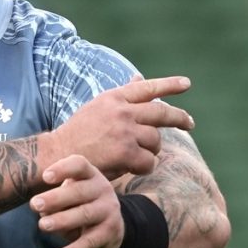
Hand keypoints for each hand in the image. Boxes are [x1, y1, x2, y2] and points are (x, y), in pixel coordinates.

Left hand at [30, 155, 122, 247]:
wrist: (113, 227)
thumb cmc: (82, 205)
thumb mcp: (71, 196)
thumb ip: (57, 200)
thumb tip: (42, 211)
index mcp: (90, 175)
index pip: (79, 165)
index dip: (63, 169)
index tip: (45, 177)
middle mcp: (102, 189)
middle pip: (79, 191)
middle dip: (56, 198)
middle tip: (35, 204)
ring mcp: (108, 210)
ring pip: (84, 214)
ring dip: (62, 220)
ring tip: (42, 225)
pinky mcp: (110, 232)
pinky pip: (89, 242)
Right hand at [40, 75, 194, 179]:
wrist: (58, 156)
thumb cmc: (78, 133)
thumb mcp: (98, 107)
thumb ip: (122, 95)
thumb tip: (138, 78)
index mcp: (114, 98)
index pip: (147, 88)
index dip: (169, 85)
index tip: (186, 83)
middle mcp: (121, 111)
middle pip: (161, 113)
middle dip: (179, 118)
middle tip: (190, 123)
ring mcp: (124, 132)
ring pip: (155, 141)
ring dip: (151, 150)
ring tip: (137, 156)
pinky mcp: (125, 153)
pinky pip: (149, 161)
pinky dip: (144, 167)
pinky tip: (133, 168)